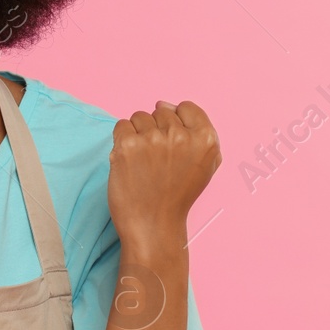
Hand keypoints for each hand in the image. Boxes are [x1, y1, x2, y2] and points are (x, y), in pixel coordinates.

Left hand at [106, 100, 220, 249]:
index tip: (172, 143)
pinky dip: (122, 140)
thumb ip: (199, 131)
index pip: (187, 107)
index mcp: (206, 139)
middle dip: (156, 130)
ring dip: (138, 134)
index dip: (177, 122)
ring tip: (143, 161)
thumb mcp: (207, 164)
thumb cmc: (178, 195)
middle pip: (161, 112)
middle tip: (157, 159)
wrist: (153, 225)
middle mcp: (181, 136)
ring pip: (140, 117)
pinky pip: (121, 125)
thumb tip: (166, 104)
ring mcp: (153, 140)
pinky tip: (129, 160)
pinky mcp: (127, 146)